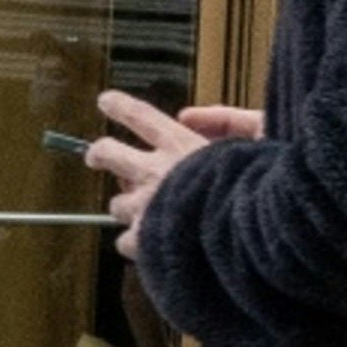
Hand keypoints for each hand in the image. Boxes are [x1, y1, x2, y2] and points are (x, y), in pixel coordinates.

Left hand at [86, 94, 260, 254]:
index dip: (120, 106)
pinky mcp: (141, 238)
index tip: (106, 101)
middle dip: (99, 153)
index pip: (140, 116)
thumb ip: (224, 122)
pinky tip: (147, 245)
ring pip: (116, 203)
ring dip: (126, 206)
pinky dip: (134, 243)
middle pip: (109, 153)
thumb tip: (187, 117)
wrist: (237, 229)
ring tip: (138, 213)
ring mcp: (143, 205)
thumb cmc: (247, 185)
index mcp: (178, 145)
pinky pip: (124, 241)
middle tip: (96, 156)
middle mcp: (153, 171)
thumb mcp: (251, 140)